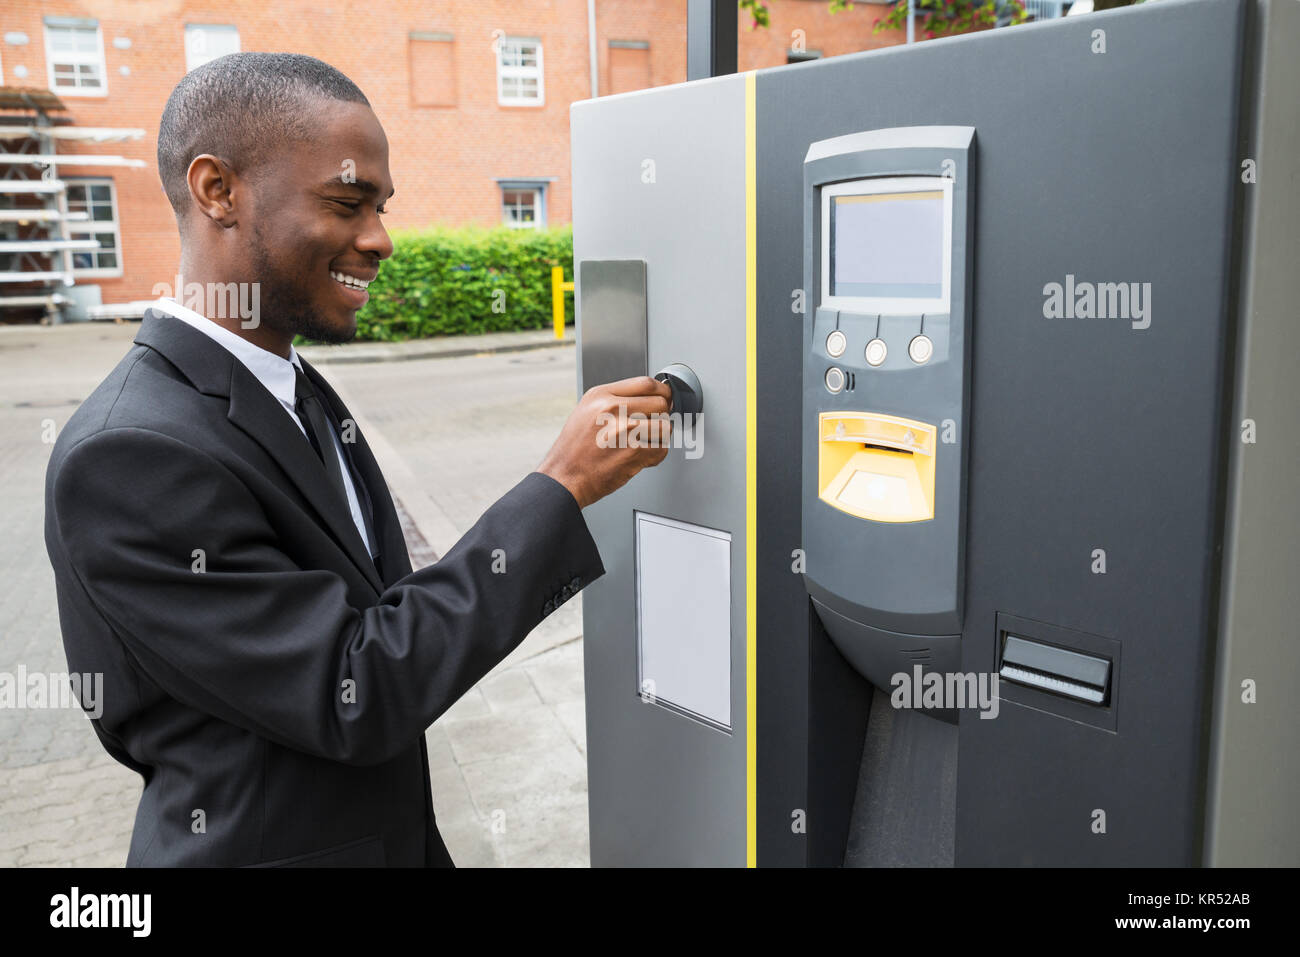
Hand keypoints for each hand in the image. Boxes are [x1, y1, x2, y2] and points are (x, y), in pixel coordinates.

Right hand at [537, 375, 673, 508]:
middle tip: (653, 425)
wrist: (564, 477)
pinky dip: (655, 455)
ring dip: (659, 436)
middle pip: (660, 403)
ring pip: (664, 426)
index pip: (646, 383)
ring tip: (644, 442)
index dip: (662, 391)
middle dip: (661, 416)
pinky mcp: (632, 452)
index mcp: (600, 395)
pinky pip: (661, 449)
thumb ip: (615, 401)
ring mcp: (624, 430)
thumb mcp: (587, 411)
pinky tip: (640, 456)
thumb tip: (648, 397)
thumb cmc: (574, 449)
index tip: (665, 398)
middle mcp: (612, 409)